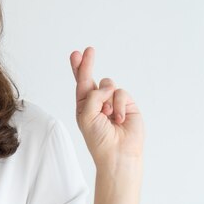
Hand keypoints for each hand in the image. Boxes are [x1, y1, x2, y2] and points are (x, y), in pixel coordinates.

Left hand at [69, 46, 143, 172]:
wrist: (118, 153)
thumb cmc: (98, 138)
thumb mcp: (86, 116)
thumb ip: (93, 96)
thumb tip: (109, 85)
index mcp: (84, 105)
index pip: (80, 83)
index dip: (78, 67)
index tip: (75, 53)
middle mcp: (97, 101)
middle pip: (92, 77)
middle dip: (88, 63)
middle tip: (88, 50)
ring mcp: (113, 102)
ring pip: (108, 84)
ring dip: (106, 99)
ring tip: (107, 115)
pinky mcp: (127, 104)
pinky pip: (121, 93)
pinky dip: (118, 105)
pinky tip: (119, 119)